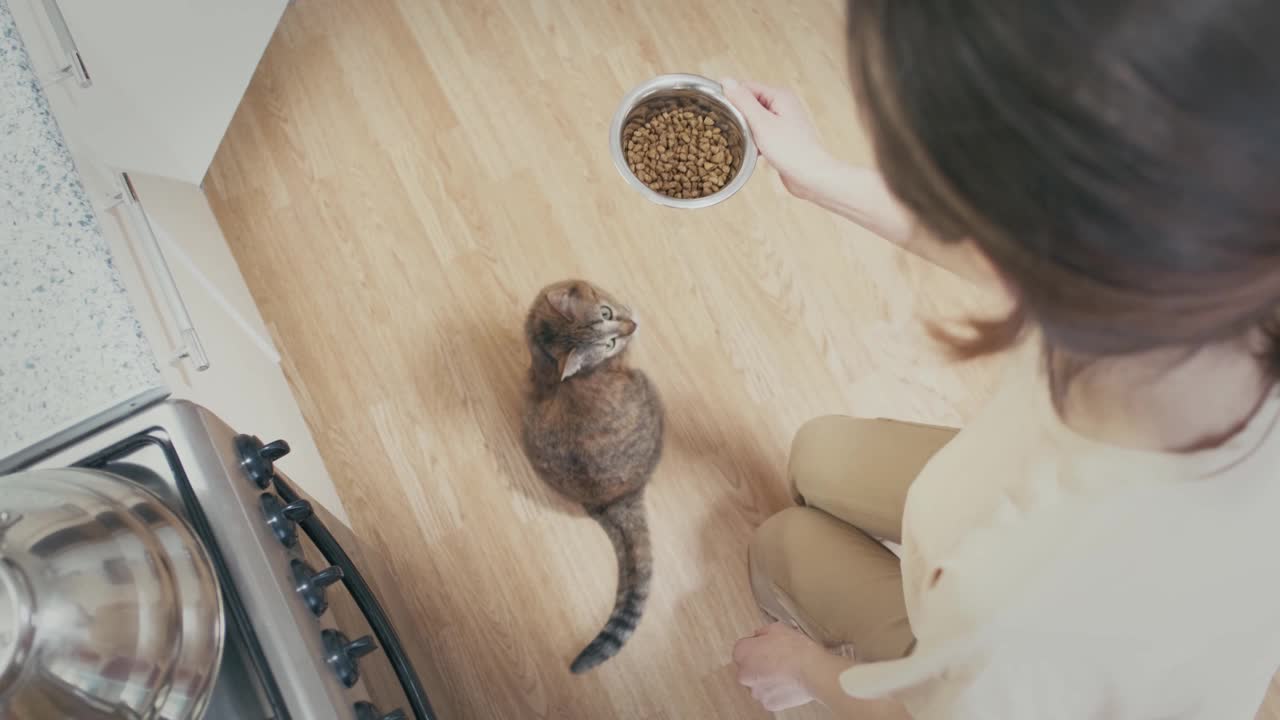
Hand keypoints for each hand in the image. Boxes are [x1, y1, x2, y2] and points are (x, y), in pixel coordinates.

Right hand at [721, 79, 838, 199]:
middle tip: (726, 130)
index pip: (746, 87)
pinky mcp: (782, 137)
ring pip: (754, 120)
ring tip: (737, 141)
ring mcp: (783, 121)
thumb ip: (743, 101)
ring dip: (745, 130)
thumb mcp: (762, 123)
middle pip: (750, 103)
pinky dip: (753, 140)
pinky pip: (761, 133)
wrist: (812, 176)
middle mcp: (783, 105)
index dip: (731, 98)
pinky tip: (750, 151)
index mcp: (779, 96)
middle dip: (737, 116)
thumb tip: (726, 80)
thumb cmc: (790, 150)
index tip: (717, 111)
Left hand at [733, 622, 823, 711]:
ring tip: (785, 672)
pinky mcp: (769, 703)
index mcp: (741, 652)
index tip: (767, 646)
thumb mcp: (776, 627)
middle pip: (749, 668)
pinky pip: (770, 696)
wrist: (811, 670)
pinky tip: (789, 683)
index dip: (756, 646)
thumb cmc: (795, 648)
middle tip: (777, 659)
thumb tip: (760, 635)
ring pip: (759, 684)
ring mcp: (756, 691)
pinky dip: (778, 691)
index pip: (743, 648)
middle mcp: (744, 674)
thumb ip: (762, 632)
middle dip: (759, 664)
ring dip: (768, 679)